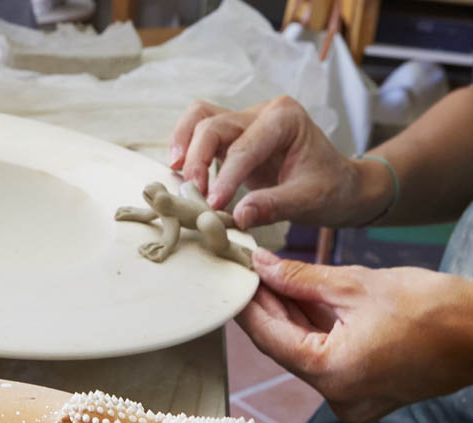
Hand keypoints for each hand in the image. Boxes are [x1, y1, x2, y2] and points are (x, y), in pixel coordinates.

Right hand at [169, 97, 388, 228]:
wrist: (340, 186)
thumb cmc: (331, 189)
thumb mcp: (309, 201)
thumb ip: (274, 206)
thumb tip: (238, 217)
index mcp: (285, 118)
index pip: (243, 146)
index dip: (225, 177)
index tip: (213, 206)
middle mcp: (262, 112)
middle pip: (212, 125)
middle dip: (197, 160)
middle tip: (193, 194)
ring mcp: (245, 121)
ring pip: (199, 118)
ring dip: (183, 145)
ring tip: (175, 174)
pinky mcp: (233, 136)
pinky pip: (199, 132)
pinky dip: (186, 150)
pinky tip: (181, 174)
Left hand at [237, 248, 472, 422]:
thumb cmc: (435, 309)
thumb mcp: (357, 286)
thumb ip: (300, 279)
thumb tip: (262, 267)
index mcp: (331, 373)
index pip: (268, 337)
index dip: (248, 304)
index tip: (235, 277)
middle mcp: (337, 396)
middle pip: (284, 346)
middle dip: (268, 307)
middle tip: (251, 272)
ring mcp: (353, 399)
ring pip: (305, 352)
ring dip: (290, 317)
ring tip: (272, 278)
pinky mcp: (366, 391)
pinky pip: (327, 358)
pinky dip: (314, 331)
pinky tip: (299, 299)